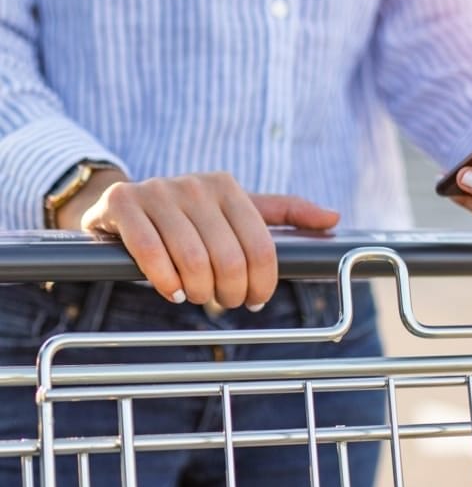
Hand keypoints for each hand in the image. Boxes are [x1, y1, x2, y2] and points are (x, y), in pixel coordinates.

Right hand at [58, 171, 338, 307]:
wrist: (126, 203)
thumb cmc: (191, 218)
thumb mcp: (239, 212)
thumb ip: (286, 214)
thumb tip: (334, 219)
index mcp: (228, 186)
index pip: (261, 248)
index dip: (263, 283)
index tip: (256, 300)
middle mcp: (196, 185)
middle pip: (230, 259)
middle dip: (231, 293)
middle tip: (225, 301)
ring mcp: (158, 191)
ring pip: (193, 260)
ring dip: (199, 291)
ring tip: (197, 296)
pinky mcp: (124, 203)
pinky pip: (150, 253)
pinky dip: (165, 282)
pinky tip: (172, 291)